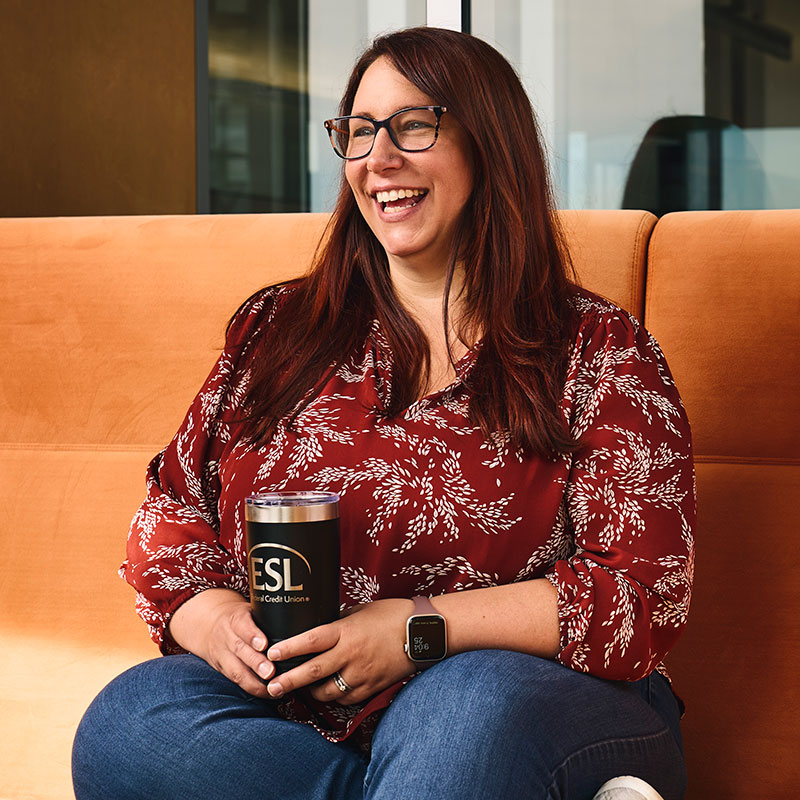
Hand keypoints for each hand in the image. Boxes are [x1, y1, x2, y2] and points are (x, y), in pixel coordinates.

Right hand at [167, 588, 274, 697]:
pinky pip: (235, 681)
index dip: (253, 636)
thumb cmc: (240, 617)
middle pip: (240, 650)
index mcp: (236, 618)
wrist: (207, 625)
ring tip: (271, 689)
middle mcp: (227, 637)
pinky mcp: (222, 669)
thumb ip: (268, 614)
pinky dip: (251, 688)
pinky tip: (267, 694)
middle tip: (271, 671)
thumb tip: (299, 615)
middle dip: (256, 663)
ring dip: (253, 682)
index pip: (243, 626)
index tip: (264, 644)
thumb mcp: (249, 609)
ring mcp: (222, 654)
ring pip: (236, 670)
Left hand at [265, 598, 416, 705]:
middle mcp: (351, 654)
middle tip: (272, 687)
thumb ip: (340, 621)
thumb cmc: (393, 615)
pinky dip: (334, 697)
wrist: (423, 632)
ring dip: (311, 692)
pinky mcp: (372, 687)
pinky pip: (346, 699)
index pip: (311, 640)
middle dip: (289, 681)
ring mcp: (362, 674)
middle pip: (313, 671)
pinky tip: (328, 693)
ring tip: (299, 690)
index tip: (271, 652)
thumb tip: (321, 627)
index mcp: (347, 631)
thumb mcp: (362, 611)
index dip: (289, 647)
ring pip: (328, 691)